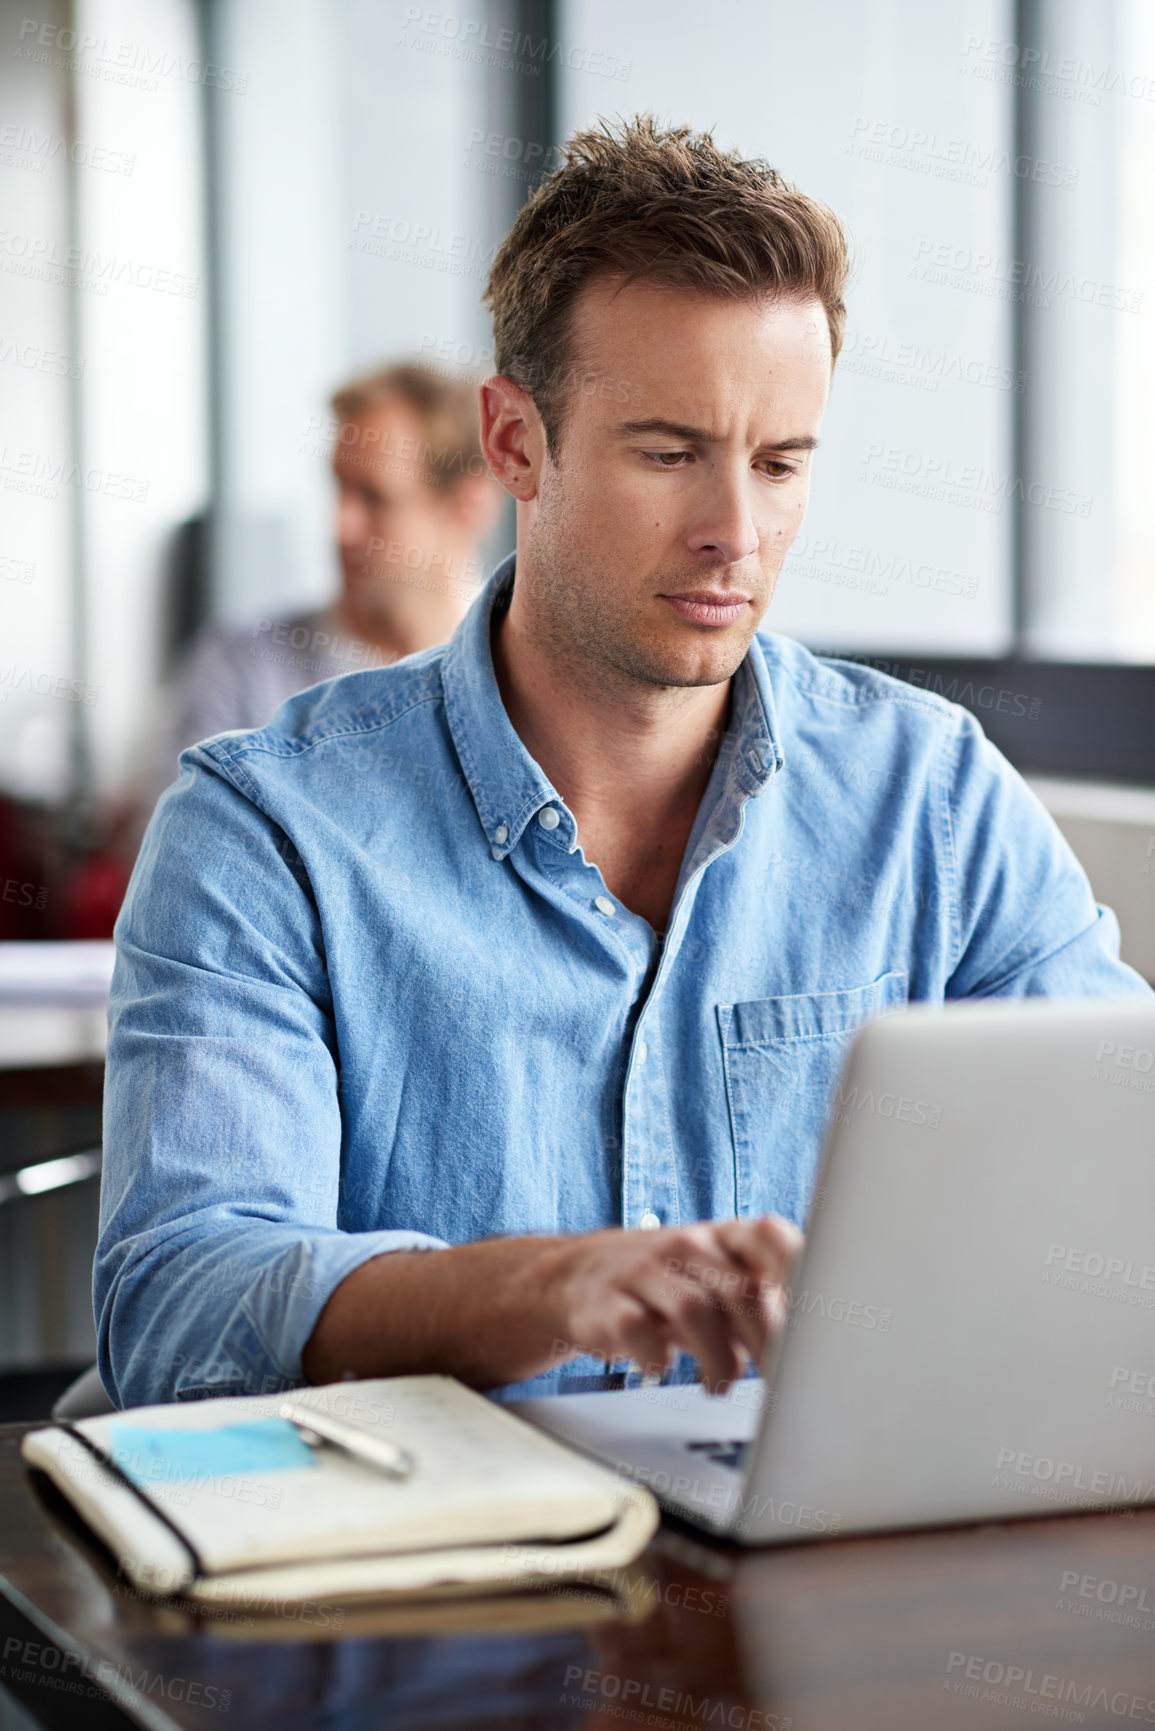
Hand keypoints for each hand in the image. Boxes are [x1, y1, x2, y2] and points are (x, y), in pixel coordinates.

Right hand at [541, 1215, 802, 1392]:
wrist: (572, 1278)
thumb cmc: (662, 1285)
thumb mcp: (711, 1284)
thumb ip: (757, 1304)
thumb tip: (810, 1342)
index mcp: (719, 1238)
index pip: (768, 1236)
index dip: (796, 1271)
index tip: (814, 1314)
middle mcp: (684, 1246)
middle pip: (738, 1288)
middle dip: (764, 1340)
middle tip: (774, 1376)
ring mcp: (642, 1271)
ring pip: (694, 1310)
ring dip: (717, 1359)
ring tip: (720, 1385)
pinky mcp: (606, 1303)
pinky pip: (638, 1330)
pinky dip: (658, 1358)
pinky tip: (663, 1369)